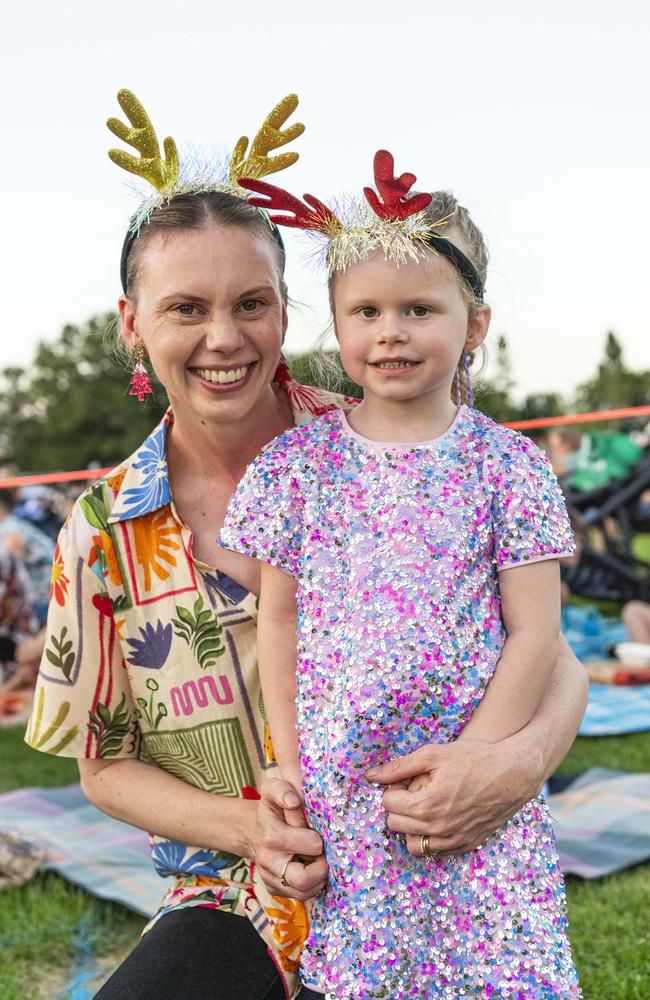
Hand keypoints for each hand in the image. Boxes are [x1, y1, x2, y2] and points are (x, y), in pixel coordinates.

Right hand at [249, 778, 327, 899]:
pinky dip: (311, 885)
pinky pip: (301, 896)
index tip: (319, 833)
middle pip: (305, 879)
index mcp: (272, 837)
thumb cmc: (270, 810)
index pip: (313, 846)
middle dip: (322, 867)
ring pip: (305, 892)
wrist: (252, 830)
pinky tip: (309, 868)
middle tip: (324, 854)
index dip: (321, 840)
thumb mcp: (272, 790)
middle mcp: (269, 862)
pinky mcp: (273, 890)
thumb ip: (282, 790)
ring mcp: (271, 879)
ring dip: (318, 877)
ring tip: (317, 861)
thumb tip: (294, 800)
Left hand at [367, 737, 541, 855]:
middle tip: (414, 791)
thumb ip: (399, 767)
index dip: (394, 789)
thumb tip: (370, 775)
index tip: (407, 780)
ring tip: (423, 806)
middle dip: (399, 807)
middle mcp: (438, 828)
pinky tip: (440, 816)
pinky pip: (436, 852)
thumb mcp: (433, 754)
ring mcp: (453, 840)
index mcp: (426, 805)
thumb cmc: (473, 758)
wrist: (514, 772)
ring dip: (411, 827)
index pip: (388, 805)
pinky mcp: (467, 845)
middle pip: (395, 826)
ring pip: (413, 845)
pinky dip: (431, 837)